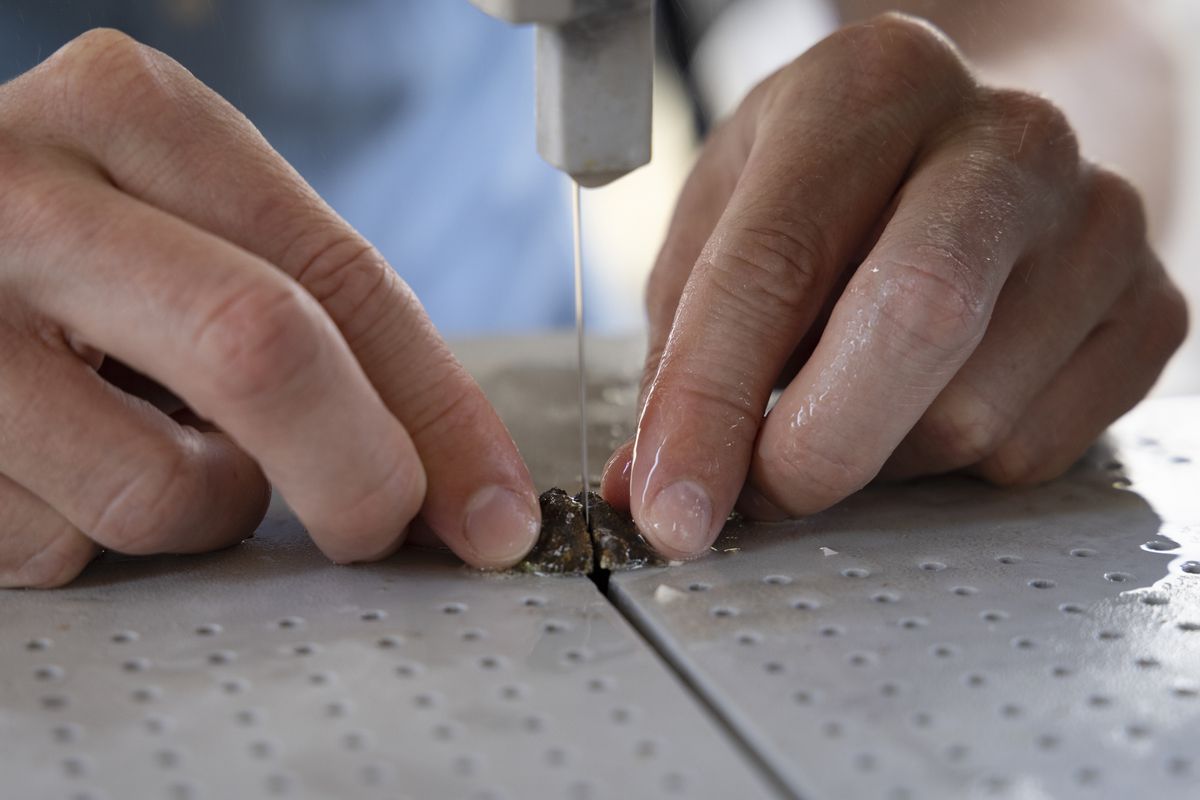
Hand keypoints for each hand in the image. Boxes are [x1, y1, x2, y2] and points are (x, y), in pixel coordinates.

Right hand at [0, 30, 538, 587]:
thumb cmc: (65, 246)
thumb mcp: (185, 226)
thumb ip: (307, 315)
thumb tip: (440, 476)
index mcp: (129, 114)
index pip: (337, 278)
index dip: (441, 412)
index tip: (491, 504)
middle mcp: (21, 192)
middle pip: (261, 350)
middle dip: (361, 474)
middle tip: (382, 525)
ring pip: (158, 489)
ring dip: (202, 507)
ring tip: (149, 444)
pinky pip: (55, 549)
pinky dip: (93, 535)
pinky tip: (55, 462)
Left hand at [602, 14, 1186, 558]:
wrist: (972, 154)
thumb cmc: (833, 189)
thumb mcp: (727, 227)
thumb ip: (684, 351)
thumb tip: (648, 485)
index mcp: (867, 89)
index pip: (776, 263)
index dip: (709, 403)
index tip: (670, 505)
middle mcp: (1001, 139)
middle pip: (916, 322)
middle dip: (813, 449)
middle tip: (757, 494)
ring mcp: (1095, 223)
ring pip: (972, 416)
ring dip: (878, 455)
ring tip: (851, 401)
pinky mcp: (1148, 309)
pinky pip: (1034, 451)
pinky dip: (954, 464)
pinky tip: (929, 398)